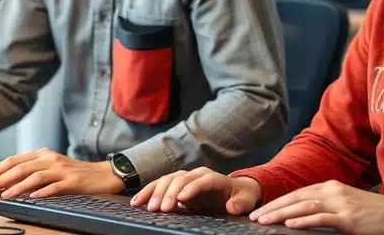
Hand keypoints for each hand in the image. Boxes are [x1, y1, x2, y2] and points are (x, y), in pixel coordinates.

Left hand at [0, 147, 123, 198]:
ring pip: (35, 176)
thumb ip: (30, 172)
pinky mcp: (73, 181)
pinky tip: (33, 197)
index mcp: (43, 155)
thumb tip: (3, 182)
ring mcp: (62, 170)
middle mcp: (50, 159)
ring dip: (18, 186)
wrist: (103, 174)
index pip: (14, 160)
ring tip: (6, 194)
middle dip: (1, 178)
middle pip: (21, 167)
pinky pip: (55, 186)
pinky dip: (43, 191)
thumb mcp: (50, 167)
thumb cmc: (74, 173)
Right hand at [130, 167, 261, 215]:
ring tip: (148, 207)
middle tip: (161, 209)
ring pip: (166, 181)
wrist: (234, 191)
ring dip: (155, 193)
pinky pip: (158, 186)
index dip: (192, 188)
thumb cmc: (240, 196)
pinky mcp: (174, 187)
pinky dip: (147, 193)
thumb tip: (231, 207)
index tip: (182, 199)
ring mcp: (184, 179)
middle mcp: (196, 175)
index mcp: (214, 178)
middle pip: (180, 179)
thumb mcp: (246, 199)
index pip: (202, 181)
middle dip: (169, 193)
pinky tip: (138, 202)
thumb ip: (240, 203)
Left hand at [249, 180, 383, 234]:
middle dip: (272, 207)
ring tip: (264, 221)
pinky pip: (321, 218)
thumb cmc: (373, 213)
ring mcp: (341, 204)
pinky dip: (303, 220)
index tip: (261, 211)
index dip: (277, 201)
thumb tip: (303, 214)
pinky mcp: (348, 219)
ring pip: (303, 206)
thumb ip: (327, 205)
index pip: (297, 192)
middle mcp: (333, 191)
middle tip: (254, 217)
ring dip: (280, 214)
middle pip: (296, 197)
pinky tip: (289, 224)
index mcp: (331, 186)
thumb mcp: (347, 203)